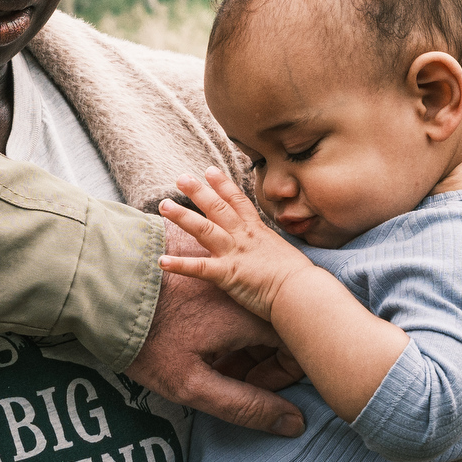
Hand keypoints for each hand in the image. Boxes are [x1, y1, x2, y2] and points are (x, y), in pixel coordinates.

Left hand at [124, 262, 305, 436]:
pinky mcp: (205, 254)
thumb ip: (245, 405)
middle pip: (276, 326)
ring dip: (241, 338)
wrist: (98, 286)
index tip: (253, 390)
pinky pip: (230, 290)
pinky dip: (223, 313)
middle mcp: (246, 284)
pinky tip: (194, 328)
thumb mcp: (191, 385)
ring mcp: (226, 266)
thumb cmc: (143, 338)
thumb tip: (293, 423)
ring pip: (253, 309)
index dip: (282, 378)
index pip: (297, 348)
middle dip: (259, 359)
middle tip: (225, 375)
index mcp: (252, 315)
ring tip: (207, 354)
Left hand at [156, 168, 309, 322]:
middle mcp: (242, 237)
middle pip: (216, 208)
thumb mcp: (282, 251)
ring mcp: (233, 253)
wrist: (300, 291)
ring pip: (203, 229)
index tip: (209, 170)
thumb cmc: (297, 276)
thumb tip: (265, 246)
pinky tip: (161, 261)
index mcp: (256, 230)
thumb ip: (267, 245)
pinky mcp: (226, 274)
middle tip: (181, 177)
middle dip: (198, 191)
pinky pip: (198, 268)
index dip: (222, 184)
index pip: (237, 201)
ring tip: (164, 205)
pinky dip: (179, 265)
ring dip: (182, 216)